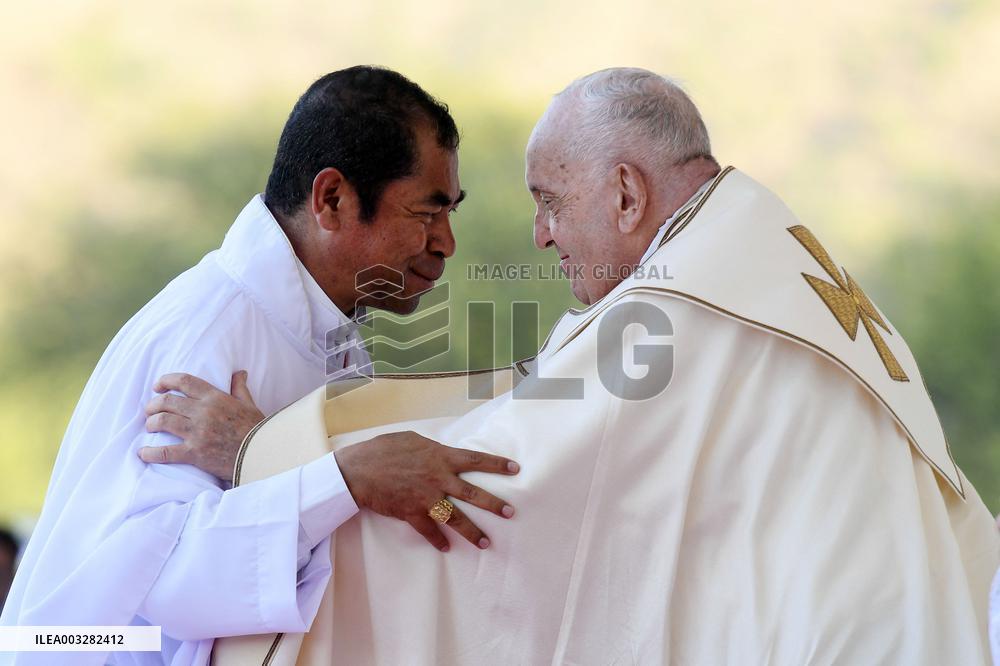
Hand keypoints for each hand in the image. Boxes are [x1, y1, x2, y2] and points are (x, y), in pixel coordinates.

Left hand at [137, 371, 263, 481]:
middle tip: (150, 410)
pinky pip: (165, 452)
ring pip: (163, 421)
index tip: (157, 386)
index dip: (166, 380)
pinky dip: (150, 453)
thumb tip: (239, 373)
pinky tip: (143, 453)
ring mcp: (198, 433)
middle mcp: (203, 412)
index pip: (184, 381)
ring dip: (151, 423)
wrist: (262, 456)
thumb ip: (240, 388)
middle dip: (154, 404)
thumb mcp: (249, 405)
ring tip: (150, 426)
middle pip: (167, 401)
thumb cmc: (257, 430)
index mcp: (215, 398)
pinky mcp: (194, 453)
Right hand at [335, 431, 519, 551]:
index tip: (515, 469)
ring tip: (486, 543)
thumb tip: (443, 451)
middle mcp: (438, 478)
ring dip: (472, 532)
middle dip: (493, 504)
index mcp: (440, 457)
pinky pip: (429, 530)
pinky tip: (446, 548)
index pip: (475, 460)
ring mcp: (426, 498)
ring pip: (455, 518)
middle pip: (472, 493)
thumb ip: (432, 448)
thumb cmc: (383, 450)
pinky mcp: (411, 513)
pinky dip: (437, 540)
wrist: (358, 470)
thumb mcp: (412, 440)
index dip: (497, 464)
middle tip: (510, 513)